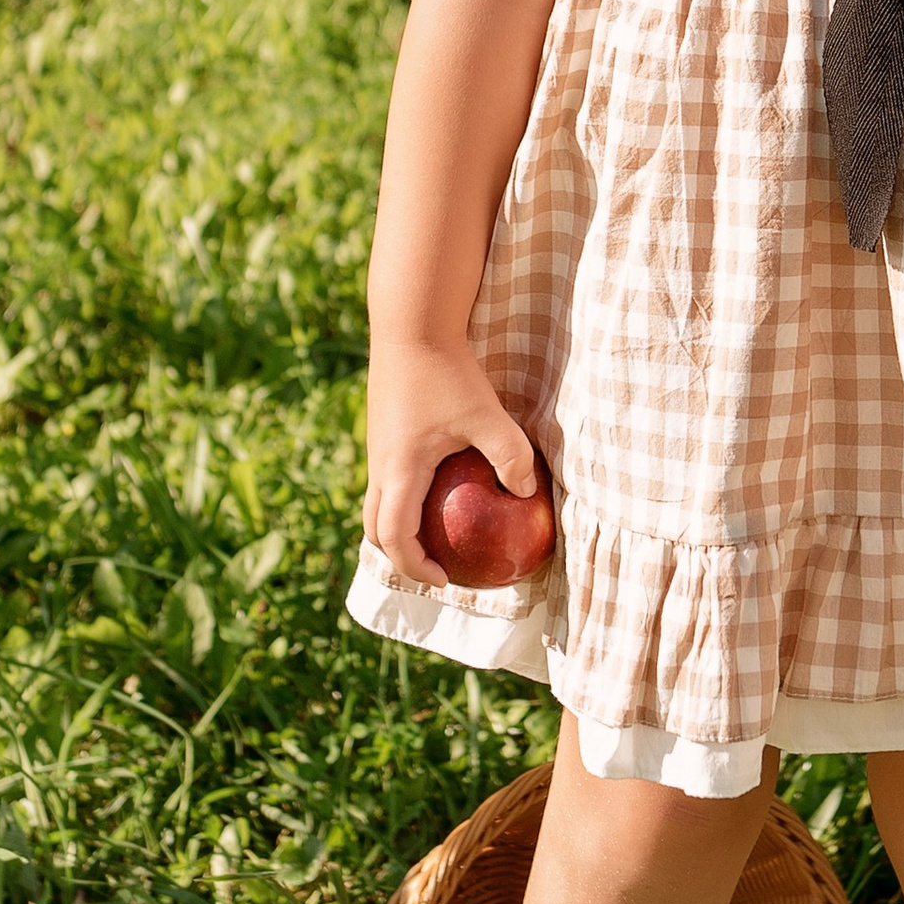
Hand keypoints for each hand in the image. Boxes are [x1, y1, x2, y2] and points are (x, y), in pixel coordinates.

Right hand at [363, 338, 545, 587]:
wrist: (410, 323)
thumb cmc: (447, 371)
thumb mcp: (485, 415)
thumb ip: (508, 455)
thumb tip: (528, 493)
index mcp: (397, 471)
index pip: (394, 538)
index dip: (415, 567)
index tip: (444, 580)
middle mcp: (380, 464)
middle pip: (375, 527)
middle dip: (402, 554)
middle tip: (439, 564)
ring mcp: (378, 446)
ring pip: (378, 501)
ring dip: (401, 524)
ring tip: (439, 531)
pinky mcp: (384, 429)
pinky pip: (388, 477)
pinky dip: (405, 496)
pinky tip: (442, 483)